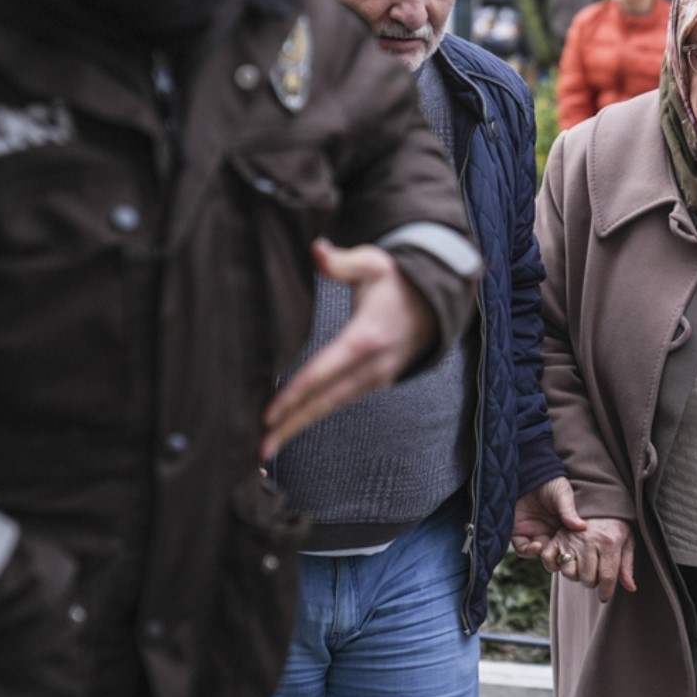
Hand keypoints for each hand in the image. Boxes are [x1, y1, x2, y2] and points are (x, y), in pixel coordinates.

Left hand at [260, 240, 434, 457]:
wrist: (436, 303)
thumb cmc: (397, 282)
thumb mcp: (374, 264)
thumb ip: (341, 261)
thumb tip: (316, 249)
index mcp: (368, 337)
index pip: (325, 370)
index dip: (296, 392)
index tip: (269, 412)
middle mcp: (373, 365)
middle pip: (326, 400)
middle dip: (292, 424)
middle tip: (260, 448)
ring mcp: (377, 378)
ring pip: (332, 406)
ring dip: (300, 426)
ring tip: (269, 447)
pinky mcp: (376, 383)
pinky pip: (341, 402)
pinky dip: (316, 416)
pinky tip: (292, 426)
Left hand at [512, 477, 586, 558]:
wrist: (528, 472)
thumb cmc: (549, 482)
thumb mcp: (563, 494)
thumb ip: (569, 511)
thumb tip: (582, 527)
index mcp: (564, 525)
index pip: (570, 545)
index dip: (573, 552)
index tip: (575, 552)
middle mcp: (550, 532)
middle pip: (556, 553)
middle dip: (558, 558)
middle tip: (561, 556)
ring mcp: (534, 533)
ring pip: (540, 554)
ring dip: (543, 556)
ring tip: (544, 547)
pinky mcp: (519, 532)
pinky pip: (523, 549)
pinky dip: (528, 551)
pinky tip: (535, 545)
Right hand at [554, 517, 636, 602]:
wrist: (599, 502)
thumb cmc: (616, 524)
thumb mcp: (627, 541)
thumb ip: (627, 565)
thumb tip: (630, 588)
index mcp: (609, 542)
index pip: (606, 577)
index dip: (606, 591)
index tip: (604, 596)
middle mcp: (588, 541)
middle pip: (587, 578)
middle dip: (592, 582)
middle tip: (595, 574)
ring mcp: (571, 539)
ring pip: (569, 573)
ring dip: (576, 575)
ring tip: (583, 567)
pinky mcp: (557, 537)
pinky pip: (549, 560)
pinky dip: (554, 566)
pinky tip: (566, 562)